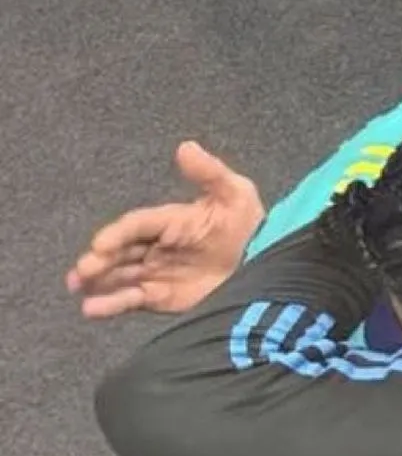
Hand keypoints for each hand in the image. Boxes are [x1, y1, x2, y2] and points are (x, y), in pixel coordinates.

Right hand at [66, 141, 264, 317]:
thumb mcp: (236, 194)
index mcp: (170, 221)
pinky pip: (132, 300)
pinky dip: (112, 304)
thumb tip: (186, 147)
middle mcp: (158, 246)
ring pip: (121, 276)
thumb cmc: (252, 227)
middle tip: (82, 270)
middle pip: (120, 251)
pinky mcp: (164, 297)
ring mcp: (159, 272)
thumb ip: (210, 173)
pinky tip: (91, 308)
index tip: (100, 244)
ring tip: (79, 288)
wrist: (268, 266)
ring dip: (98, 281)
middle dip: (98, 259)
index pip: (135, 225)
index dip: (117, 234)